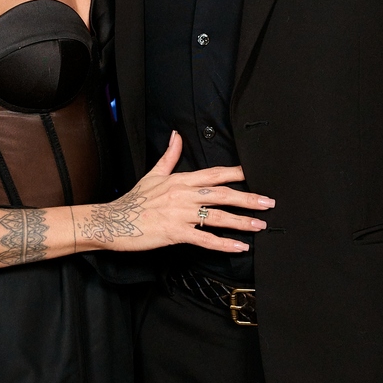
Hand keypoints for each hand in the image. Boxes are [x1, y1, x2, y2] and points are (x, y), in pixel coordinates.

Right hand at [78, 131, 274, 252]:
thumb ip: (169, 156)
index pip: (214, 173)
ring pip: (217, 217)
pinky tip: (239, 246)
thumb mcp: (153, 174)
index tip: (256, 173)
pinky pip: (205, 239)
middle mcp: (184, 195)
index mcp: (181, 180)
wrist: (114, 220)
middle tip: (268, 202)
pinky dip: (223, 243)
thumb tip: (176, 135)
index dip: (237, 173)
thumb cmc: (134, 200)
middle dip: (248, 198)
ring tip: (260, 225)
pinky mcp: (175, 233)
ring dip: (241, 221)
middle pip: (222, 194)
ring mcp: (180, 214)